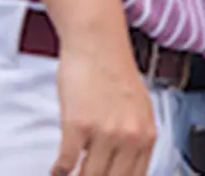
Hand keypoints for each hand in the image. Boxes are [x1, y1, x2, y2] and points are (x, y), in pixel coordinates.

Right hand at [51, 37, 155, 175]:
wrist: (97, 42)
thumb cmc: (113, 70)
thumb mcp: (138, 108)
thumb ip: (135, 138)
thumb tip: (124, 165)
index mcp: (146, 135)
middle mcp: (129, 136)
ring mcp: (104, 132)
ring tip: (71, 175)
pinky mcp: (78, 125)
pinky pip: (66, 163)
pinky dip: (59, 170)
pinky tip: (57, 170)